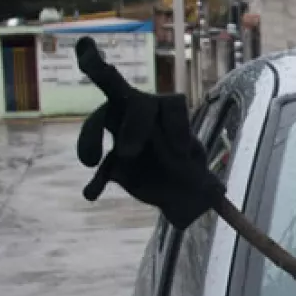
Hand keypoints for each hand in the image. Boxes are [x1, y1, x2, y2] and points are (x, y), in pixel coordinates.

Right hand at [75, 37, 224, 229]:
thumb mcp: (199, 169)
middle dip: (131, 124)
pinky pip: (99, 163)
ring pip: (99, 120)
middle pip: (132, 101)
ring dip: (91, 138)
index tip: (181, 152)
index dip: (175, 125)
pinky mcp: (112, 158)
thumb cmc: (191, 170)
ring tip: (91, 162)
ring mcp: (121, 132)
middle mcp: (144, 115)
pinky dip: (95, 179)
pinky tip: (92, 194)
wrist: (176, 192)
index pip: (172, 106)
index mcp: (171, 114)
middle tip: (129, 152)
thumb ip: (198, 172)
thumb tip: (203, 183)